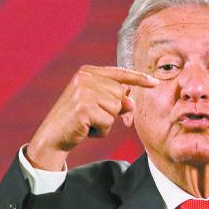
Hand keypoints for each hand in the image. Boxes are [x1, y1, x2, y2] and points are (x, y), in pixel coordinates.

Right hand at [26, 65, 157, 170]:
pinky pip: (108, 122)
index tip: (155, 83)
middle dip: (113, 111)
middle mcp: (85, 78)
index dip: (139, 79)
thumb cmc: (77, 121)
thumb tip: (131, 102)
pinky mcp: (83, 108)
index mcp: (88, 72)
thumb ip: (114, 99)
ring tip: (89, 122)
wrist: (53, 135)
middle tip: (94, 117)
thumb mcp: (97, 105)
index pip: (119, 73)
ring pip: (116, 109)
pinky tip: (86, 129)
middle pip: (121, 94)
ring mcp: (84, 92)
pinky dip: (101, 131)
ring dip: (106, 122)